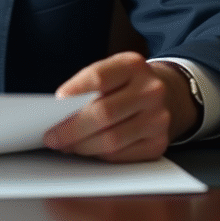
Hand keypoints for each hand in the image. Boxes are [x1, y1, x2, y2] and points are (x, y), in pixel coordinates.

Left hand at [42, 52, 198, 161]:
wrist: (168, 94)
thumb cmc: (127, 84)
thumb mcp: (112, 72)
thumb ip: (89, 86)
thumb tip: (59, 112)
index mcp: (133, 65)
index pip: (98, 77)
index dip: (74, 91)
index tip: (55, 103)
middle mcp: (151, 90)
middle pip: (103, 113)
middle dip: (71, 129)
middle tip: (51, 137)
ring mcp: (158, 118)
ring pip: (111, 140)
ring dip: (82, 146)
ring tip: (65, 145)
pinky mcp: (159, 143)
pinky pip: (121, 155)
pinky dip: (99, 155)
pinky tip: (86, 150)